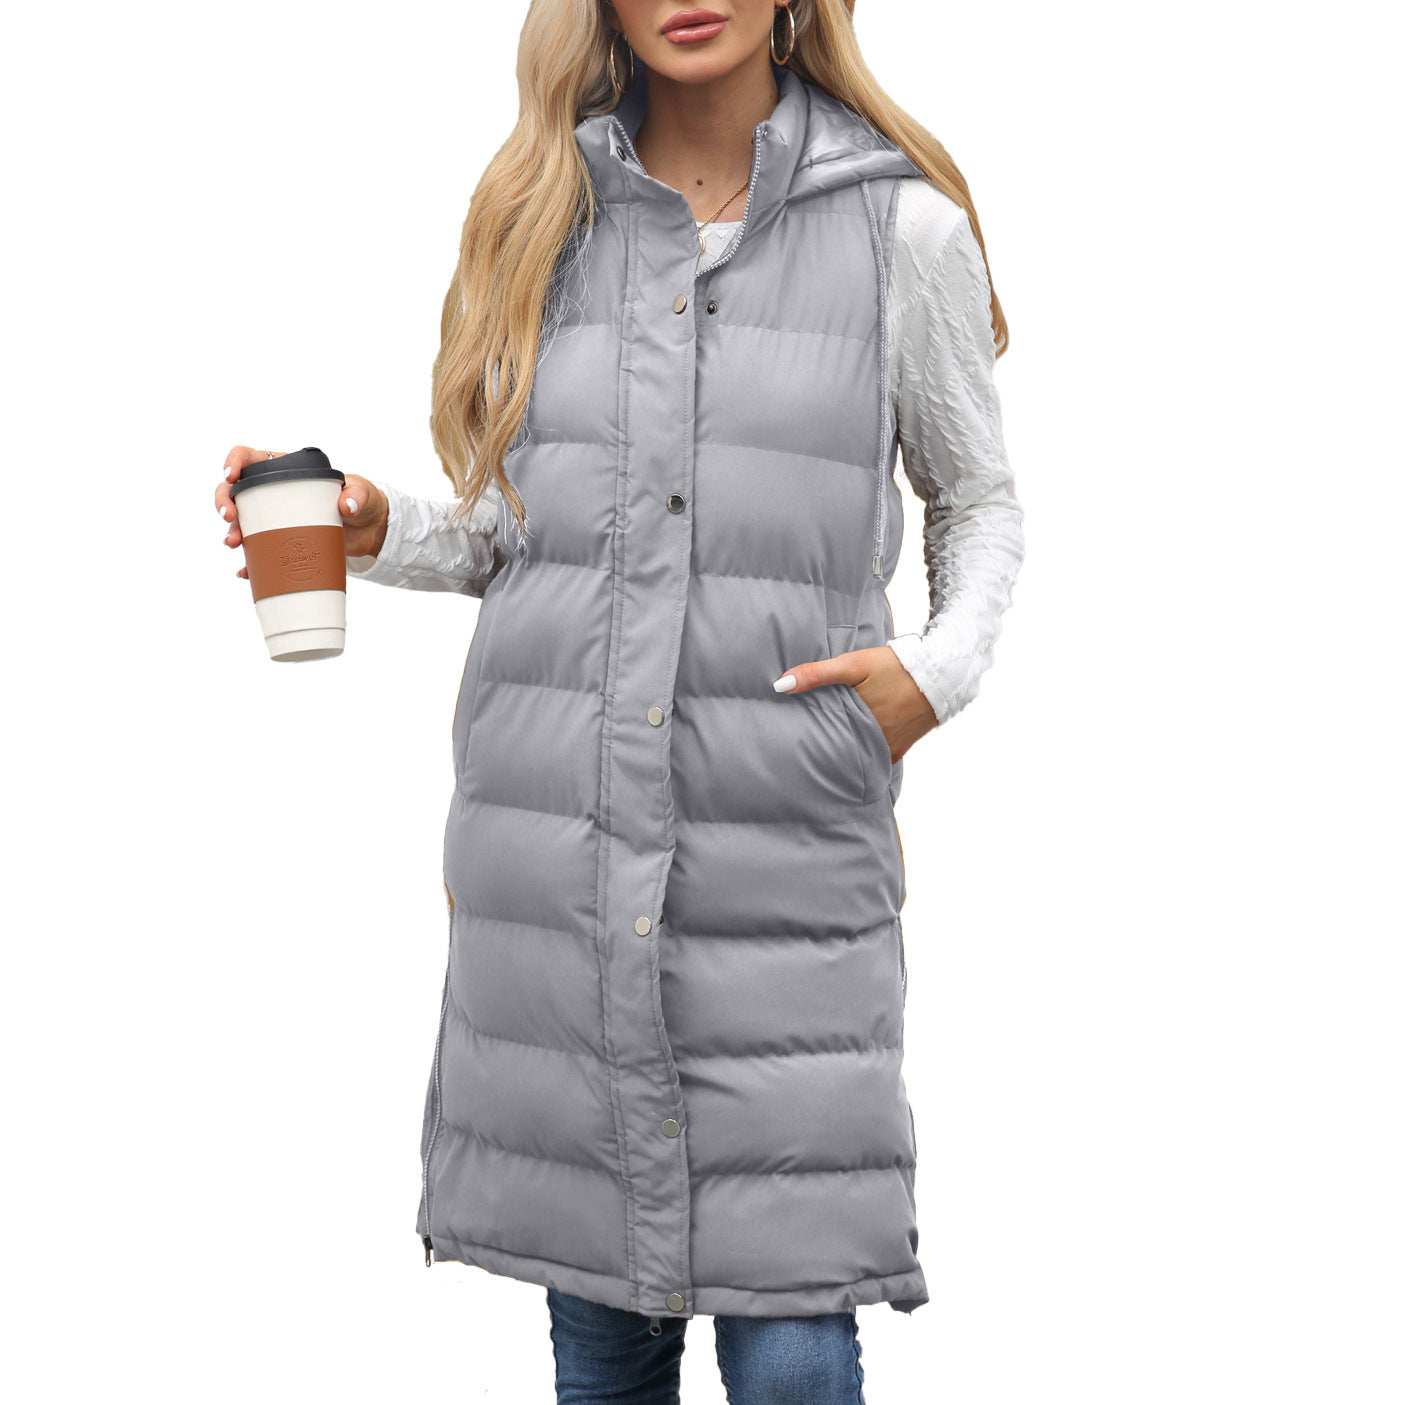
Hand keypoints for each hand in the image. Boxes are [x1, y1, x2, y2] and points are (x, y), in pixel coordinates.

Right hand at [215, 446, 388, 578]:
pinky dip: (250, 563)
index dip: (235, 462)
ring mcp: (276, 518)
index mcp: (286, 469)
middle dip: (225, 502)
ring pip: (243, 522)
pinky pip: (260, 552)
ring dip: (233, 532)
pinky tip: (245, 572)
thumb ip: (357, 495)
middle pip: (237, 491)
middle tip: (230, 517)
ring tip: (234, 543)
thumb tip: (347, 505)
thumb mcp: (363, 494)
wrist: (370, 531)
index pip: (251, 458)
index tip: (231, 476)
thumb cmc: (362, 501)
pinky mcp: (283, 541)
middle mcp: (274, 492)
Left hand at [773, 645, 937, 762]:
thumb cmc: (895, 666)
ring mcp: (886, 748)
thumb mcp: (853, 664)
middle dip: (821, 751)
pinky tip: (849, 751)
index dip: (805, 740)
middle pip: (838, 750)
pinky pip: (874, 757)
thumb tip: (780, 686)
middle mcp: (872, 741)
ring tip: (821, 752)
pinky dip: (862, 755)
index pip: (822, 738)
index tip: (788, 743)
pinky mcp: (898, 750)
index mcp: (858, 722)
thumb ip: (817, 674)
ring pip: (855, 756)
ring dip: (842, 753)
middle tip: (799, 751)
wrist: (942, 674)